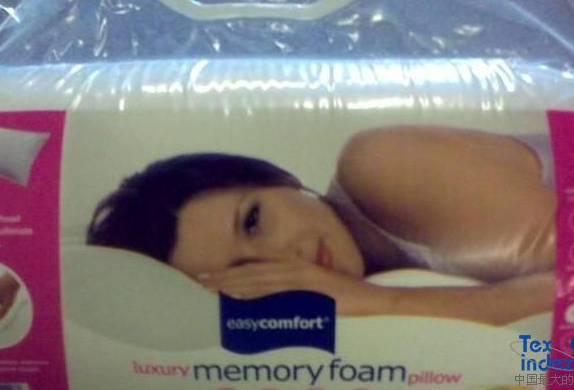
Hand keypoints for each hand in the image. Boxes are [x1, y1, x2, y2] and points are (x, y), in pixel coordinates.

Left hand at [198, 259, 382, 315]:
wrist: (374, 301)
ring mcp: (301, 276)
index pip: (257, 270)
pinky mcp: (308, 284)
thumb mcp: (316, 298)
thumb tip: (273, 306)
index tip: (211, 277)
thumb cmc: (348, 301)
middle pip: (252, 273)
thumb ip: (295, 298)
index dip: (233, 273)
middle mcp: (295, 268)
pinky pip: (275, 288)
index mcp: (296, 269)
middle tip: (199, 280)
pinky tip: (237, 295)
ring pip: (258, 278)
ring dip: (232, 282)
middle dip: (225, 277)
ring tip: (210, 286)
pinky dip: (254, 291)